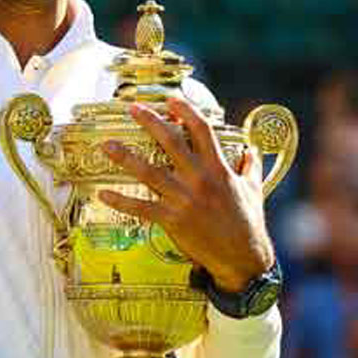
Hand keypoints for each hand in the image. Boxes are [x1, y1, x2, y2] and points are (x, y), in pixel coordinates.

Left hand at [98, 97, 274, 292]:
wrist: (243, 259)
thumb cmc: (248, 223)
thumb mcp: (253, 189)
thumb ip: (250, 166)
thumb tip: (251, 149)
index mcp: (219, 169)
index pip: (202, 131)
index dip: (186, 112)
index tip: (171, 99)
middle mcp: (199, 179)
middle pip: (171, 142)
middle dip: (150, 122)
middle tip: (132, 108)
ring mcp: (184, 200)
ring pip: (150, 172)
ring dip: (126, 157)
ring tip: (107, 144)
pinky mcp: (173, 220)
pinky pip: (142, 207)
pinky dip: (121, 201)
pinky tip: (103, 193)